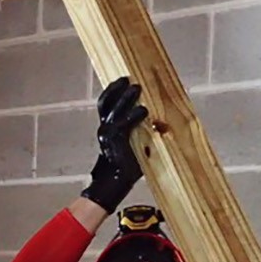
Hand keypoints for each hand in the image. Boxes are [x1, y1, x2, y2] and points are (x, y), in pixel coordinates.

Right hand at [80, 76, 147, 211]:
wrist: (115, 182)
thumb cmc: (126, 164)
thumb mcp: (131, 142)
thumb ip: (136, 129)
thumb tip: (156, 119)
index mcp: (106, 127)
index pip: (105, 103)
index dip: (112, 90)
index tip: (122, 80)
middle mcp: (104, 127)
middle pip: (107, 102)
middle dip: (117, 88)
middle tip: (129, 79)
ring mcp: (108, 133)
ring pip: (115, 109)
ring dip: (126, 97)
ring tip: (137, 88)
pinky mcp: (116, 140)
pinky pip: (126, 123)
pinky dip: (135, 115)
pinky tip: (144, 110)